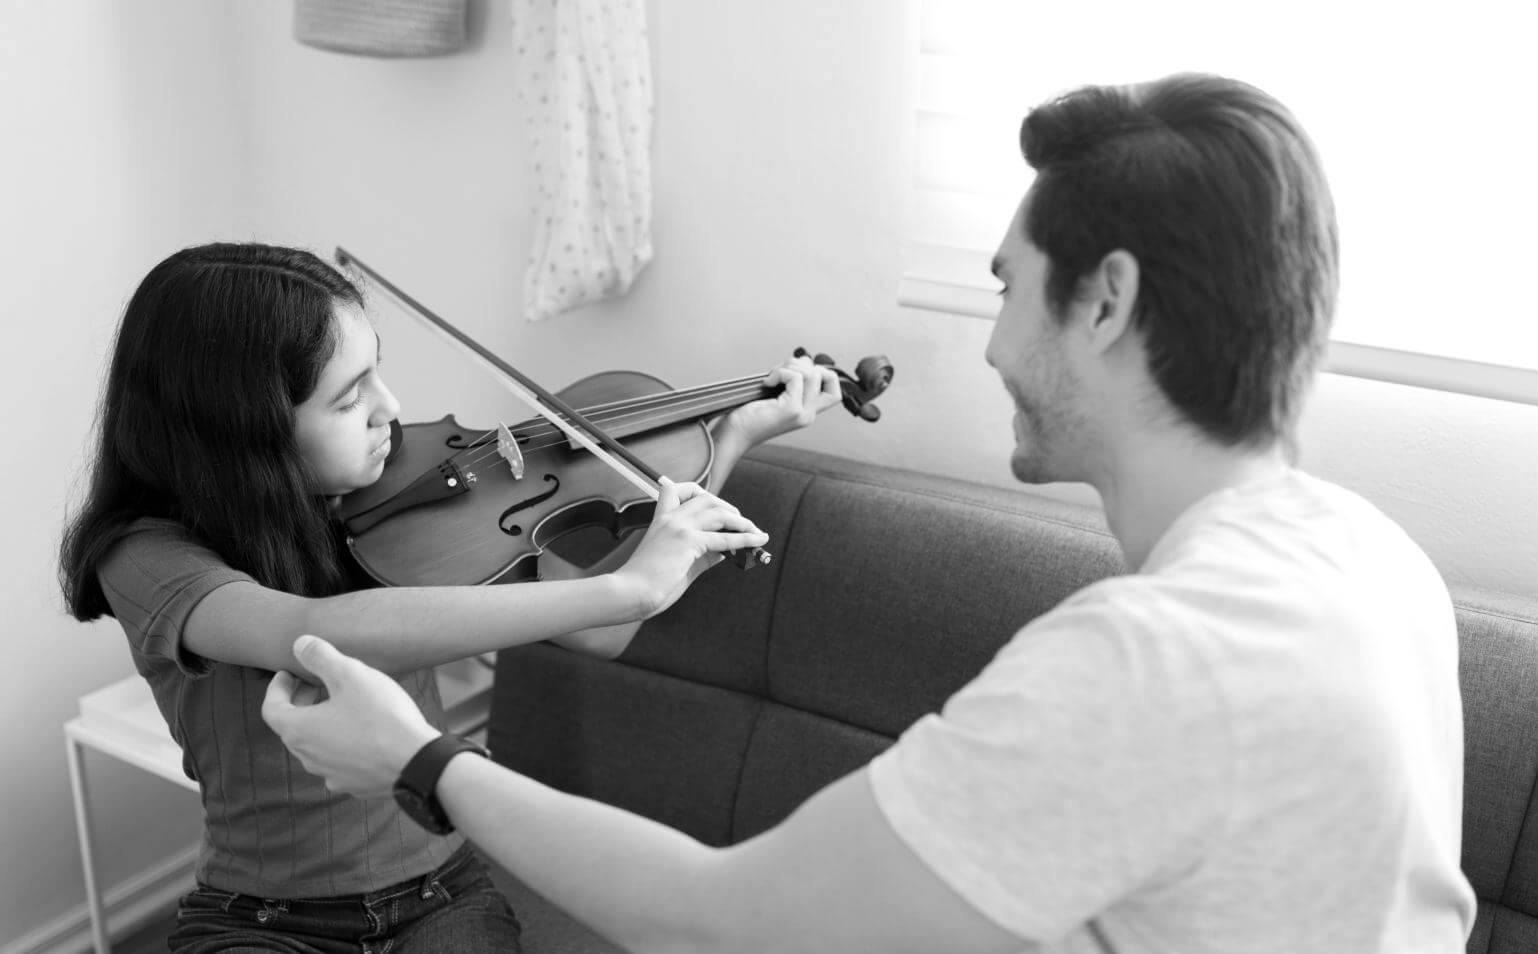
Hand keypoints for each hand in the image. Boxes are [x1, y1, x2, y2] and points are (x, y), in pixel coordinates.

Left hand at [261, 635, 439, 797]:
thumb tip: (299, 645)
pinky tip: (361, 733)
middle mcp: (308, 756)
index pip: (271, 708)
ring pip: (315, 746)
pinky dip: (340, 743)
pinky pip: (338, 761)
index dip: (277, 688)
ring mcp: (330, 774)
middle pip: (292, 727)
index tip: (289, 673)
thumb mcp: (350, 675)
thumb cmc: (380, 716)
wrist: (415, 762)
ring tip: (340, 706)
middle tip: (315, 684)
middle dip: (300, 703)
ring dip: (320, 724)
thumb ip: (321, 657)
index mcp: (299, 730)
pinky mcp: (352, 784)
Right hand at [612, 477, 768, 616]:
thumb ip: (702, 553)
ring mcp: (679, 528)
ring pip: (719, 513)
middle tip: (744, 524)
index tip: (716, 506)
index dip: (699, 492)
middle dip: (730, 509)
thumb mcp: (679, 562)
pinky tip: (759, 541)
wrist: (630, 593)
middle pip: (707, 498)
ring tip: (757, 533)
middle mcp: (671, 518)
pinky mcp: (688, 542)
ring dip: (743, 522)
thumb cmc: (648, 582)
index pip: (676, 489)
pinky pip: (725, 537)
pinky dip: (746, 539)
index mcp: (661, 519)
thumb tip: (728, 549)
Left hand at [717, 354, 841, 449]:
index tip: (799, 370)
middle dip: (805, 365)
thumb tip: (804, 359)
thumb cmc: (748, 414)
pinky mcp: (791, 410)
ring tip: (772, 376)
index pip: (834, 390)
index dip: (824, 373)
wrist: (734, 434)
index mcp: (807, 412)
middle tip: (782, 371)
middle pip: (829, 378)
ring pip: (812, 374)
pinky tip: (766, 383)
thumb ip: (793, 379)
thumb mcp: (776, 393)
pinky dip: (780, 373)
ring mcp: (802, 414)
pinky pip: (795, 378)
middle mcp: (809, 415)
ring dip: (790, 367)